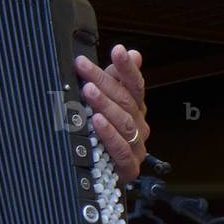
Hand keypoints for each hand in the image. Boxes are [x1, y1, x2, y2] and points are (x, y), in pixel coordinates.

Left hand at [75, 44, 148, 181]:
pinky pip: (120, 149)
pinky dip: (108, 134)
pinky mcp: (129, 167)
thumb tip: (134, 53)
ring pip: (124, 122)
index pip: (135, 84)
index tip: (118, 50)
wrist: (106, 174)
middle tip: (84, 66)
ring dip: (105, 105)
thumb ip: (116, 80)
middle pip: (125, 100)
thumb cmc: (105, 134)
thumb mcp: (108, 103)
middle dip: (103, 81)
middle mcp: (140, 125)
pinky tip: (97, 121)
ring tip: (88, 90)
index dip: (127, 67)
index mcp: (136, 108)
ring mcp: (137, 146)